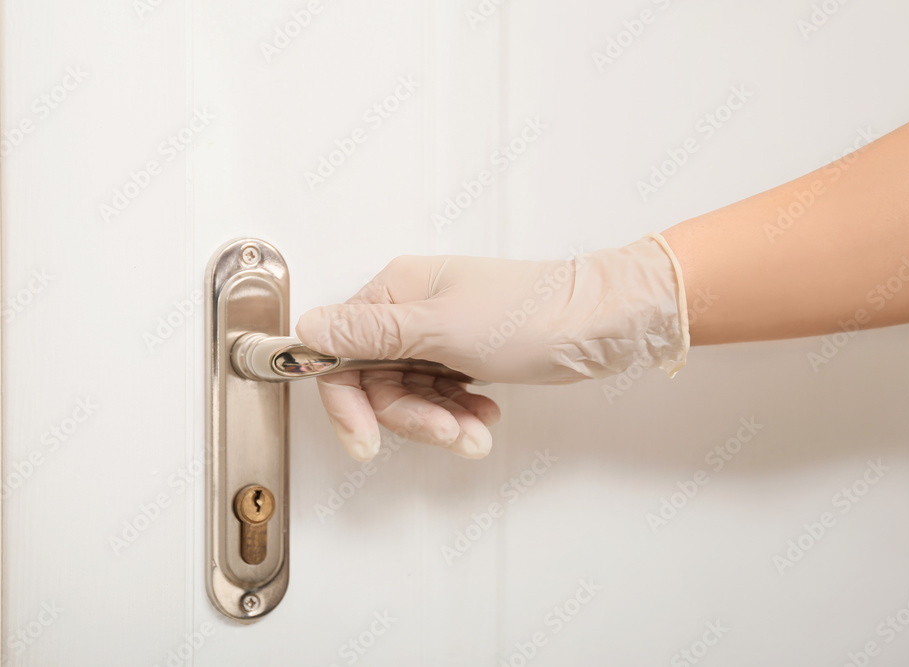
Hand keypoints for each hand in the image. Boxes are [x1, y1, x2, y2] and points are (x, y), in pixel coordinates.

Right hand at [295, 233, 688, 460]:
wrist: (602, 322)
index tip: (364, 440)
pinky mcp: (463, 353)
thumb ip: (369, 334)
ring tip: (476, 431)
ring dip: (440, 421)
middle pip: (377, 381)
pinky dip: (459, 413)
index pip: (341, 352)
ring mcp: (438, 332)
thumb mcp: (440, 329)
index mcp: (396, 291)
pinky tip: (486, 415)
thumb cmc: (531, 315)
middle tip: (447, 432)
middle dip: (411, 417)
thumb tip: (306, 329)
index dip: (347, 401)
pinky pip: (440, 394)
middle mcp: (411, 309)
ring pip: (411, 394)